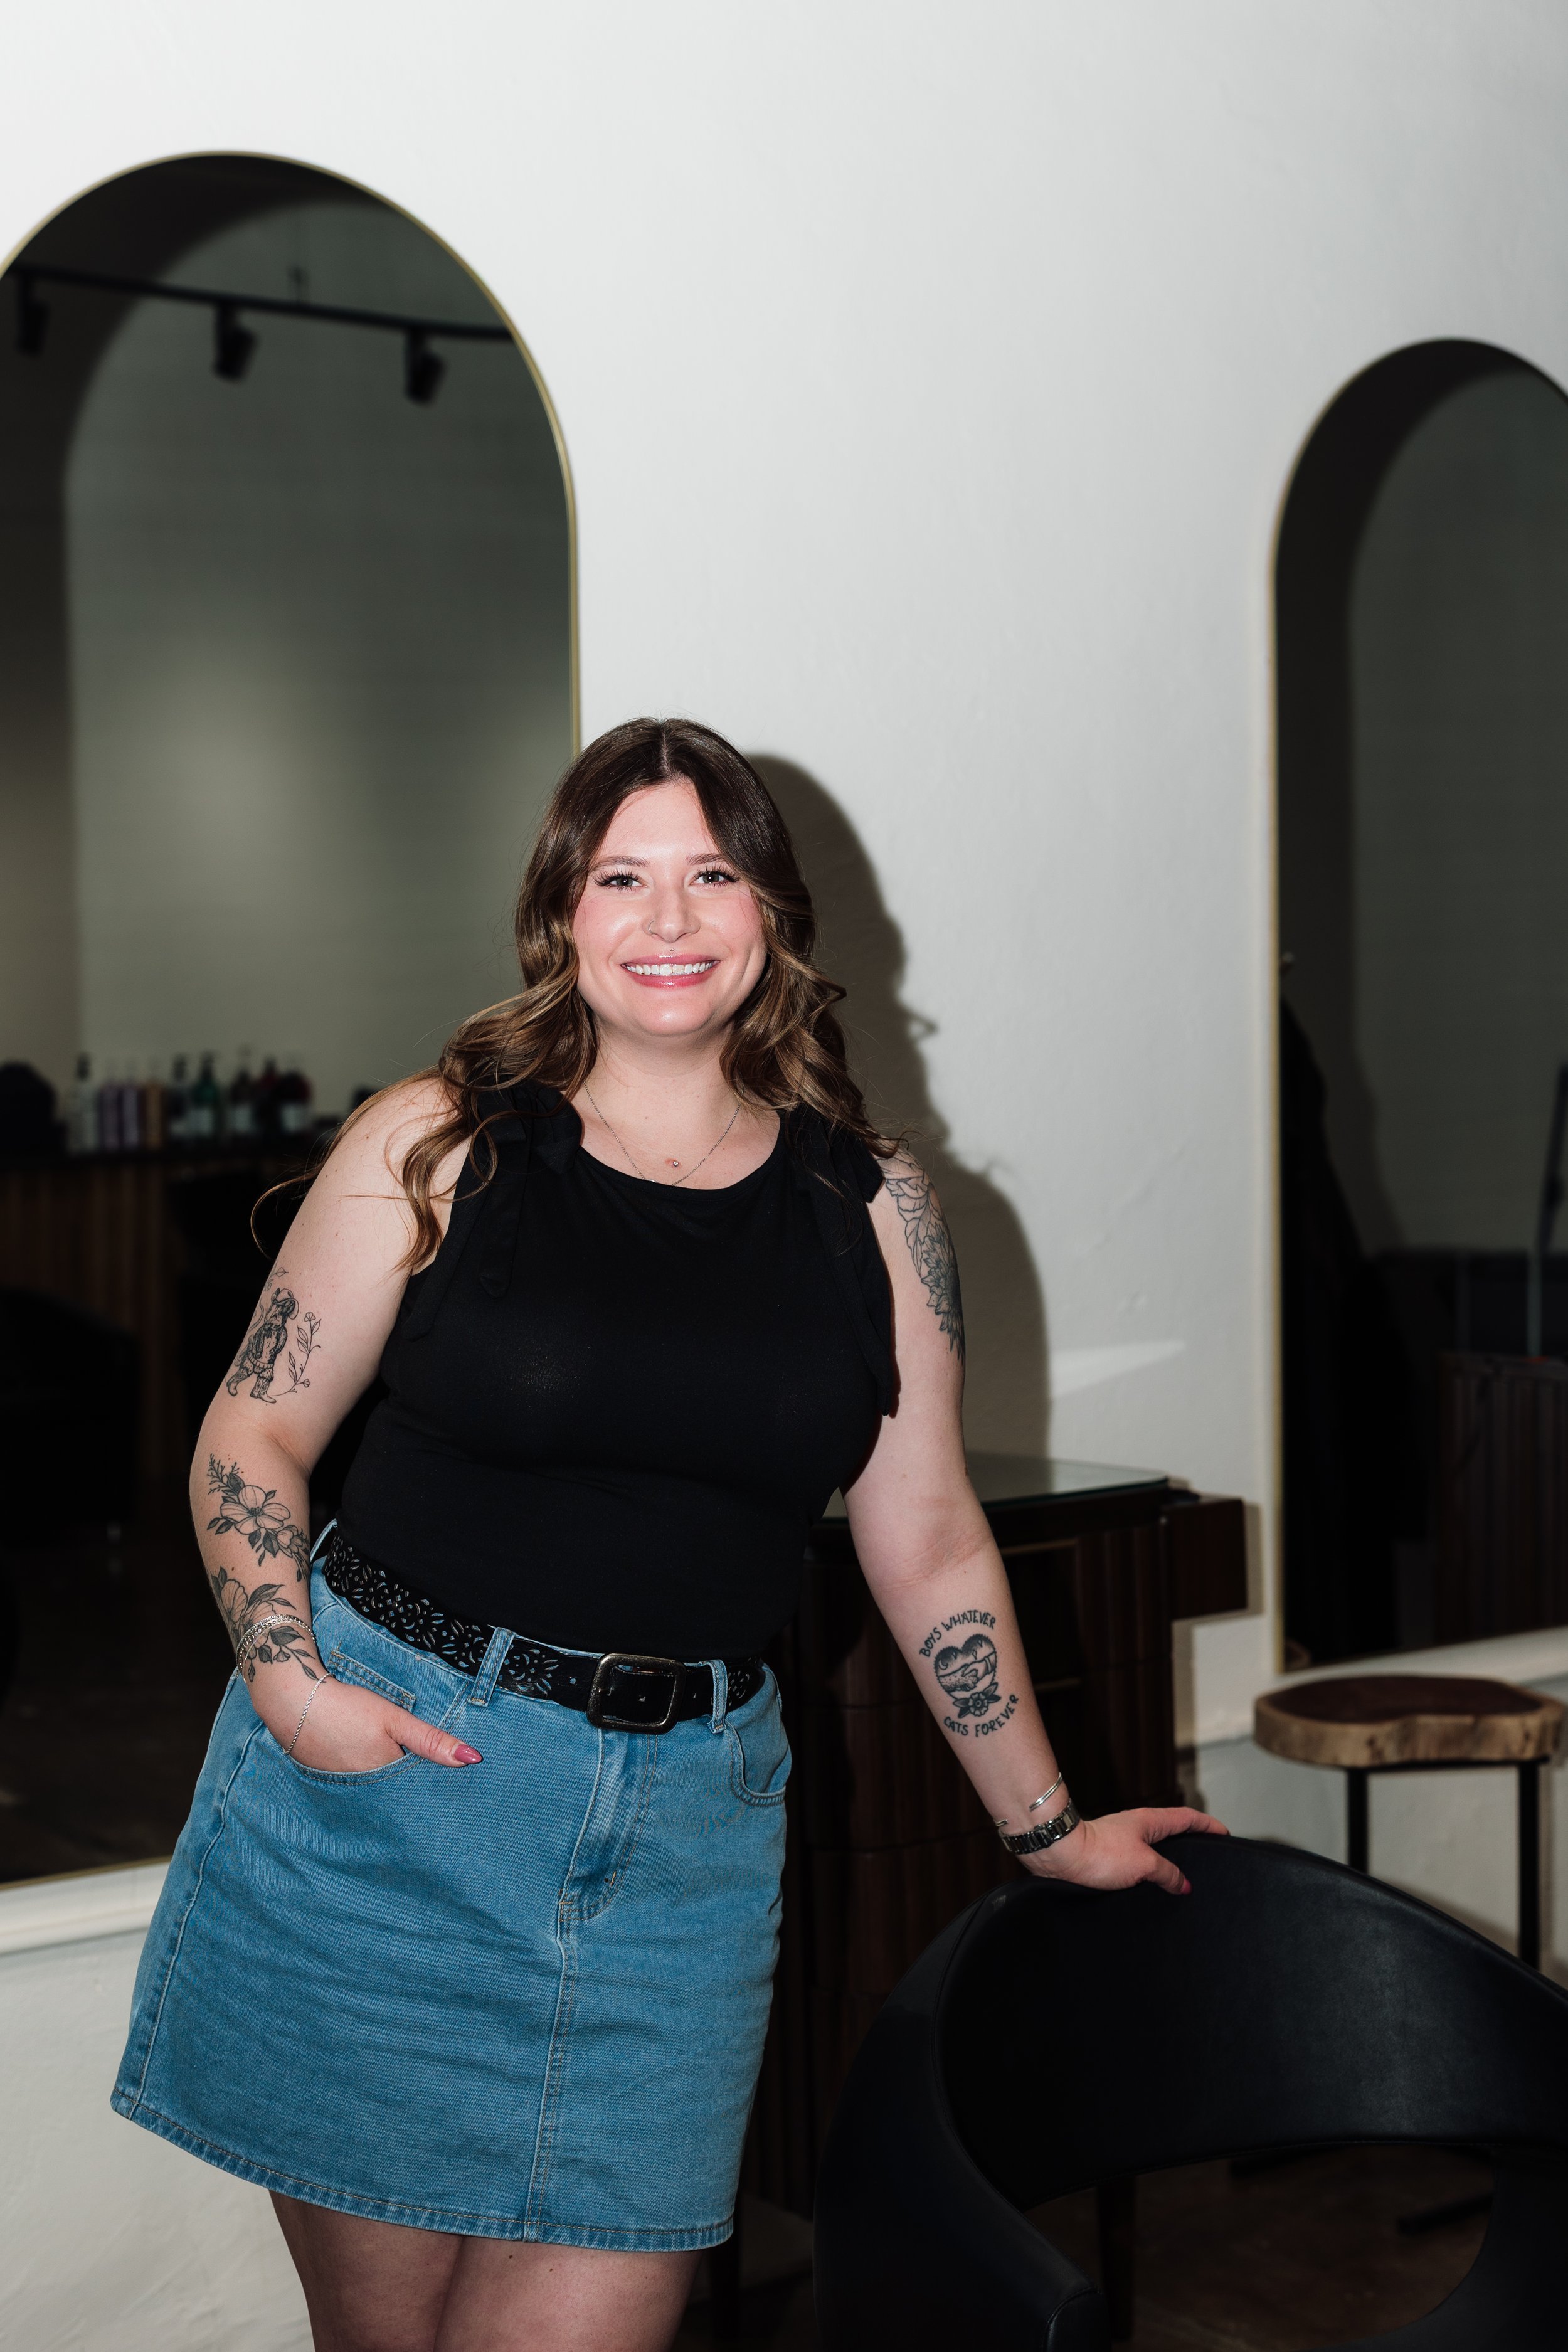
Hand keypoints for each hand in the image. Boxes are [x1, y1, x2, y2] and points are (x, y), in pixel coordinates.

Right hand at [268, 1674, 481, 1774]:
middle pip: (397, 1797)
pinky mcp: (326, 1783)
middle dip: (411, 1794)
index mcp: (385, 1778)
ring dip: (387, 1790)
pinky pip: (354, 1791)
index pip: (418, 1791)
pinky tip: (367, 1772)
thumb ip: (430, 1740)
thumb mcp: (393, 1719)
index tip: (452, 1789)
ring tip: (399, 1783)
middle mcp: (364, 1793)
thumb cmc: (347, 1707)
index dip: (432, 1786)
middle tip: (425, 1786)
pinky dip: (364, 1785)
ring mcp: (342, 1791)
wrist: (293, 1702)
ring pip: (375, 1794)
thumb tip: (472, 1759)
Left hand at [1021, 1805, 1227, 1894]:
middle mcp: (1138, 1826)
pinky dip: (1154, 1868)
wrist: (1062, 1856)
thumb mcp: (1144, 1864)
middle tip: (1209, 1852)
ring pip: (1156, 1846)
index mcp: (1150, 1821)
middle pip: (1173, 1830)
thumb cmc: (1100, 1853)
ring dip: (1171, 1857)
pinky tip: (1154, 1884)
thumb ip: (1167, 1873)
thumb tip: (1185, 1884)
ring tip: (1185, 1874)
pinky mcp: (1111, 1854)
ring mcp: (1124, 1839)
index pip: (1187, 1818)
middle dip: (1192, 1839)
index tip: (1224, 1833)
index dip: (1207, 1825)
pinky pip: (1141, 1859)